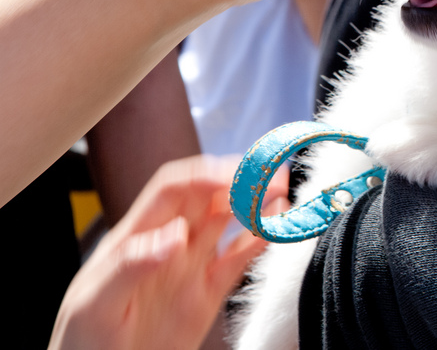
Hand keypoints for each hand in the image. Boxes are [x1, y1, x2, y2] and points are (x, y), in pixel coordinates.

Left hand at [48, 156, 287, 349]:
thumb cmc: (82, 343)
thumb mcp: (95, 305)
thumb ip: (131, 266)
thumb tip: (174, 234)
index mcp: (136, 236)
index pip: (173, 189)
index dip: (205, 175)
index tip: (234, 176)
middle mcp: (167, 244)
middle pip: (207, 196)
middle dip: (240, 179)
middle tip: (271, 174)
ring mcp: (190, 266)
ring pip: (229, 221)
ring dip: (255, 202)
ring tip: (282, 190)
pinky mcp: (208, 293)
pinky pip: (239, 257)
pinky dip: (261, 239)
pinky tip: (277, 226)